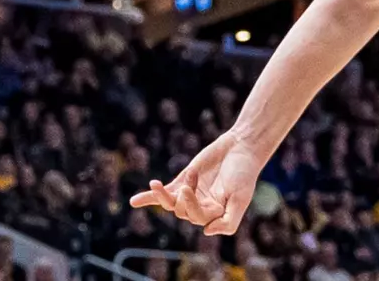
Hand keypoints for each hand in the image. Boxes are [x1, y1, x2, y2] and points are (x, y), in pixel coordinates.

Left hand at [128, 129, 265, 234]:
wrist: (242, 146)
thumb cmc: (245, 172)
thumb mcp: (241, 198)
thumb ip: (229, 221)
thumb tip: (206, 232)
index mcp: (215, 213)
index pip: (196, 218)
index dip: (189, 206)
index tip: (187, 189)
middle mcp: (202, 206)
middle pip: (181, 212)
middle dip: (181, 198)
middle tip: (188, 181)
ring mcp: (191, 193)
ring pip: (170, 204)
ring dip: (161, 196)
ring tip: (157, 185)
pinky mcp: (184, 180)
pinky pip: (164, 193)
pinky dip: (148, 198)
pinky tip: (134, 201)